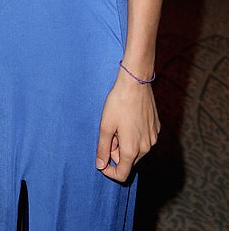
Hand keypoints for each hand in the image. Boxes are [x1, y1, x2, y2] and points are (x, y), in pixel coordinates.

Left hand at [95, 68, 159, 182]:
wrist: (135, 83)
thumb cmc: (118, 103)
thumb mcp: (105, 126)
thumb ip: (103, 148)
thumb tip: (100, 165)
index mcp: (132, 149)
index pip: (122, 174)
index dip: (109, 171)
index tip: (101, 160)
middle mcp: (146, 147)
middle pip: (129, 161)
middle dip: (116, 152)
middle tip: (110, 132)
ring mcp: (153, 138)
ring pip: (136, 150)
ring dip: (125, 143)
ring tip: (119, 124)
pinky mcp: (156, 128)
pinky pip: (144, 139)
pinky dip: (134, 135)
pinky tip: (128, 120)